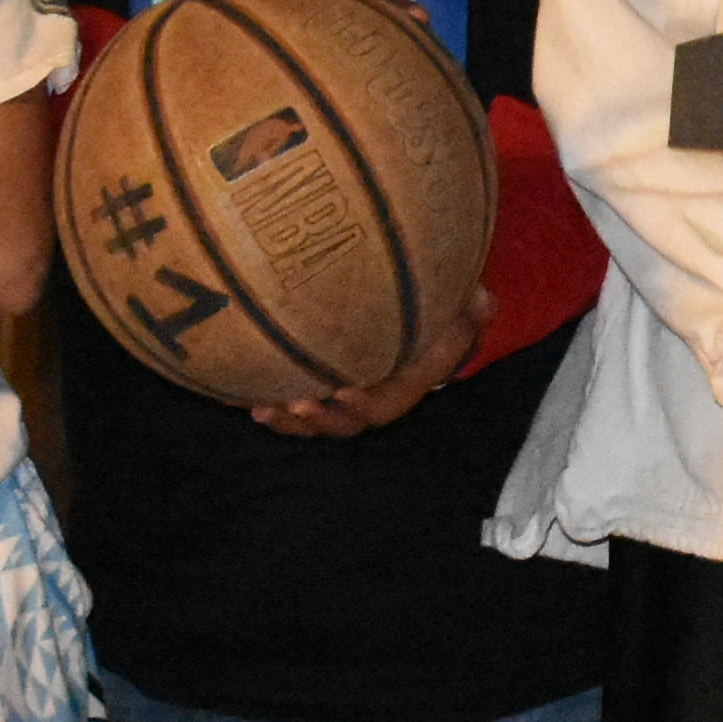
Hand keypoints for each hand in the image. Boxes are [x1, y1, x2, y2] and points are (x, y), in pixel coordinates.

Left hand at [253, 268, 489, 438]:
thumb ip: (470, 308)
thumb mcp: (458, 304)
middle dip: (321, 419)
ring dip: (290, 420)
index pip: (389, 404)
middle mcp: (375, 394)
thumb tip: (483, 299)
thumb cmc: (437, 308)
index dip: (367, 403)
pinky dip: (271, 402)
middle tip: (295, 402)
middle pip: (348, 422)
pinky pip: (296, 402)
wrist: (421, 315)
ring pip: (319, 420)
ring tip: (262, 408)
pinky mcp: (321, 383)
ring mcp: (346, 392)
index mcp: (407, 383)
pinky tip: (239, 394)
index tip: (344, 390)